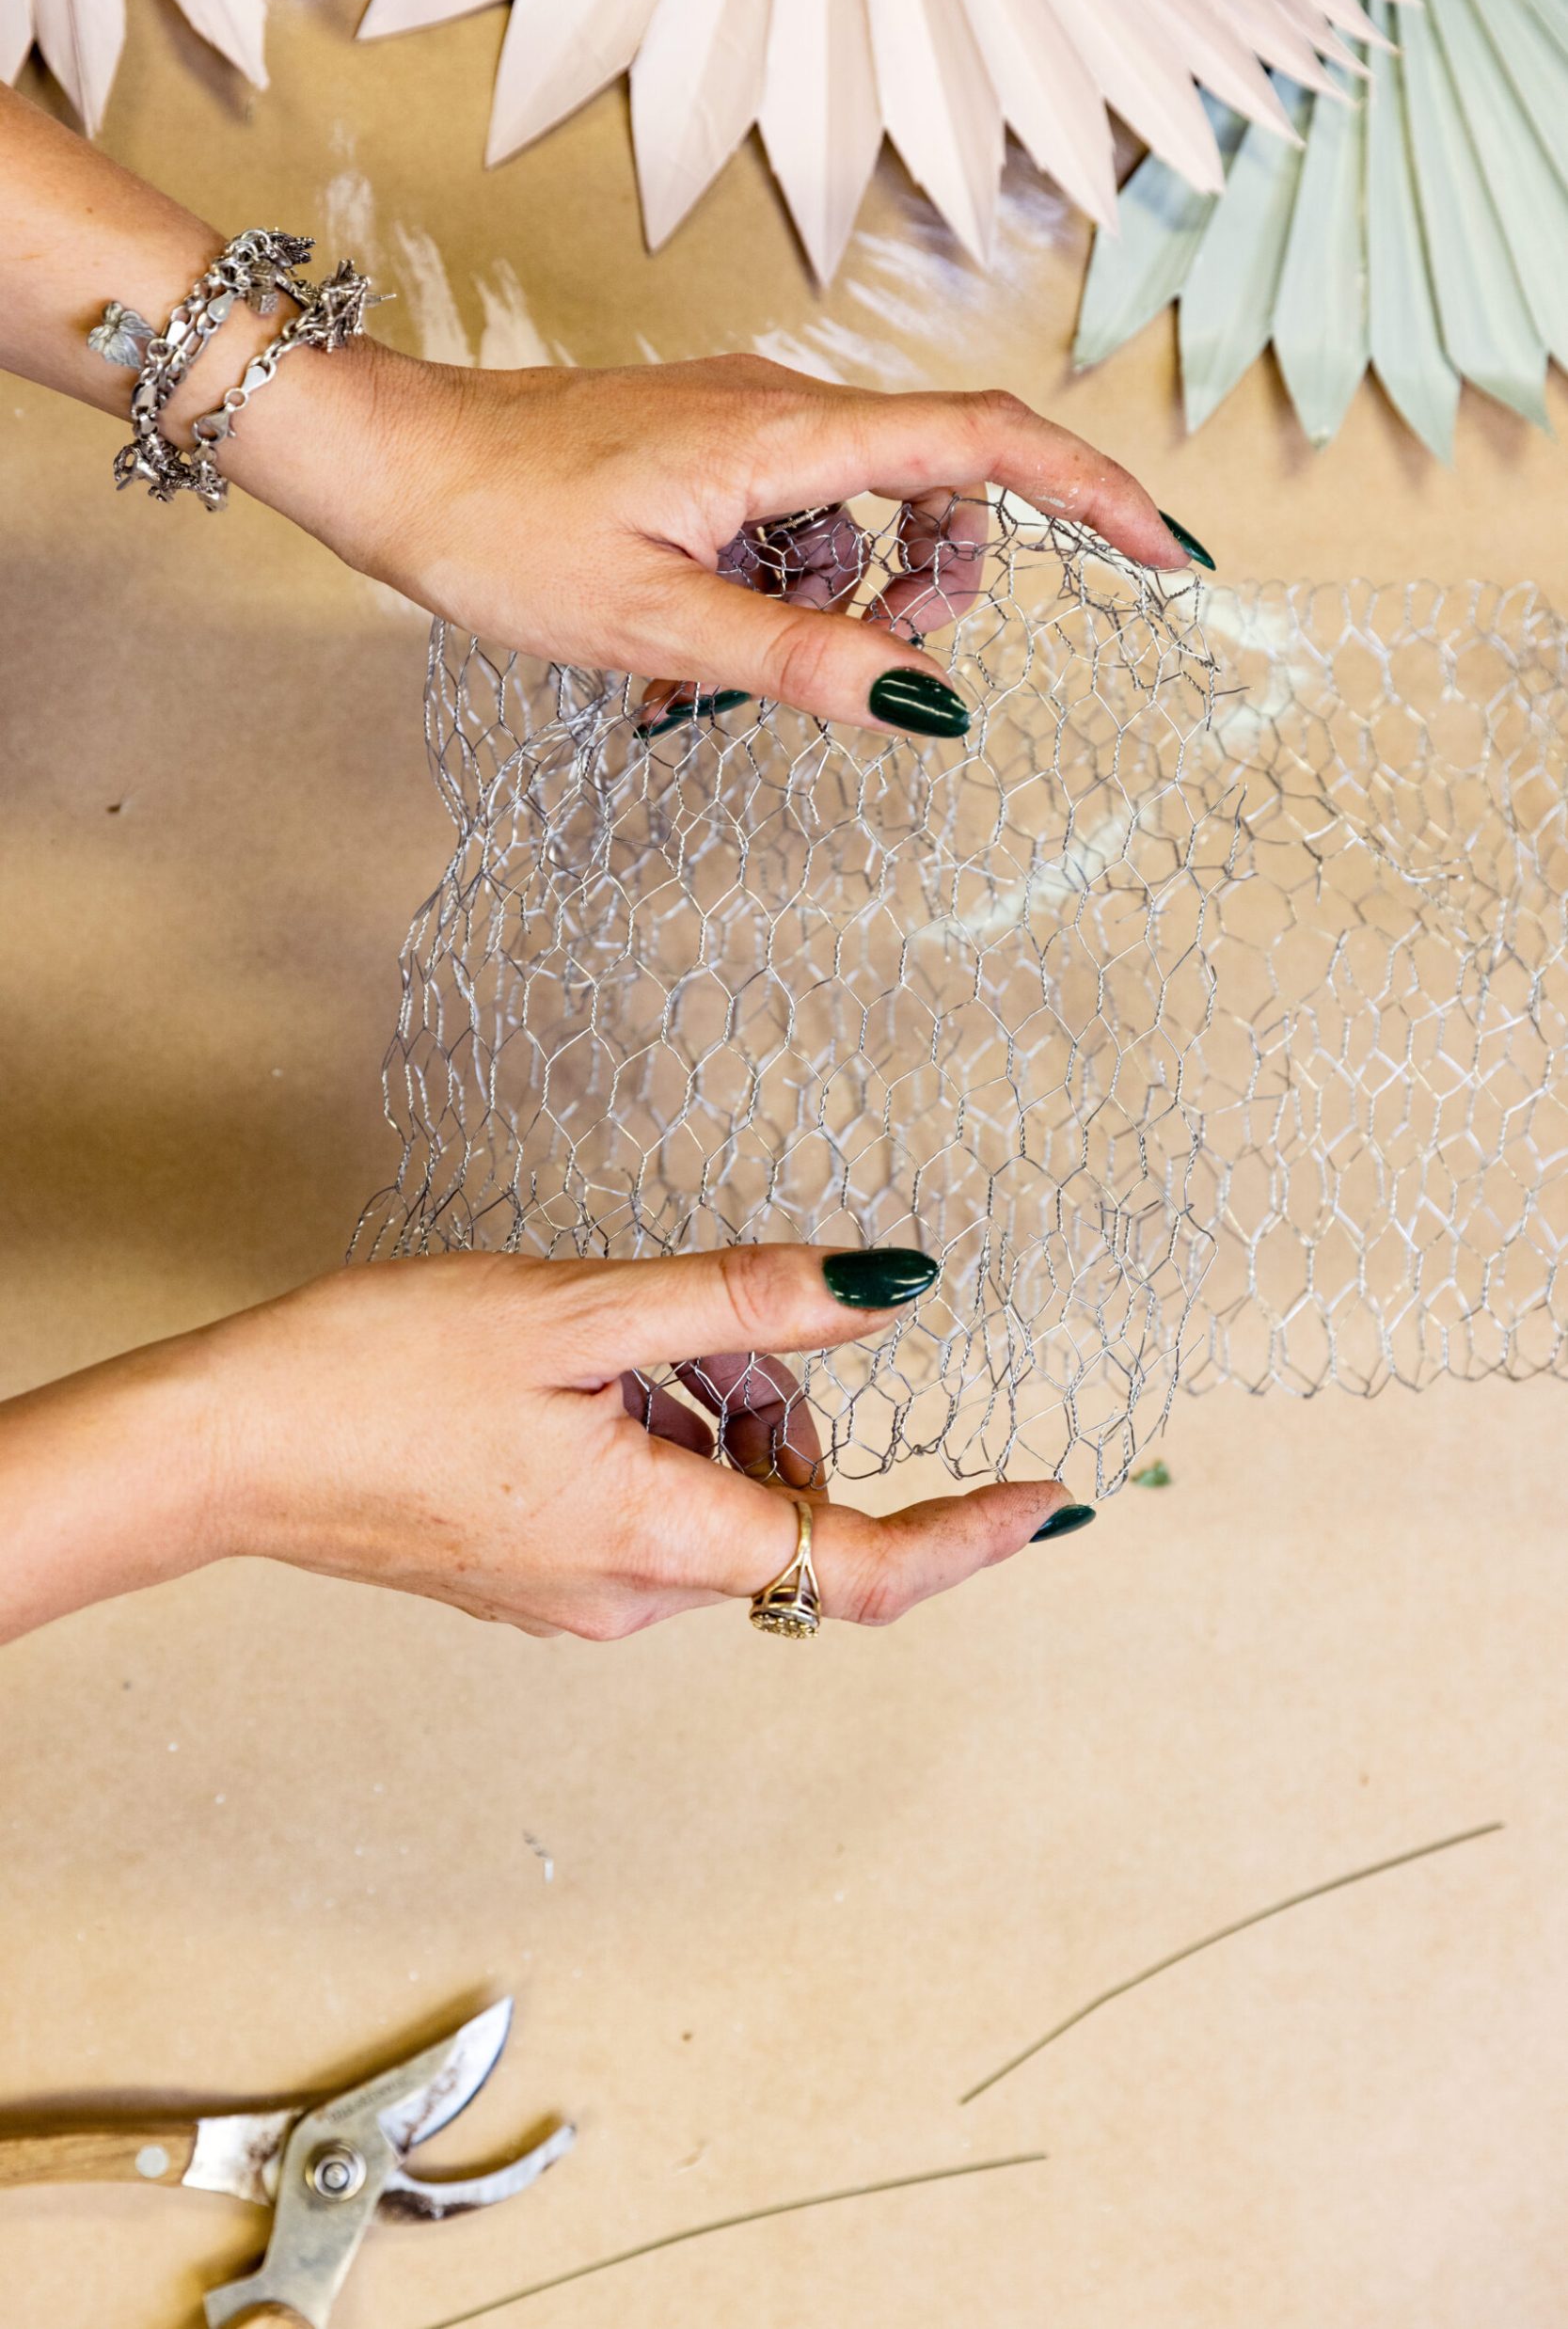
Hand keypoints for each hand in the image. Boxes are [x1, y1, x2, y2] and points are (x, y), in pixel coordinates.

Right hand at [0, 1249, 1078, 1643]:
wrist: (224, 1443)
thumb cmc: (376, 1374)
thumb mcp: (579, 1311)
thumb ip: (744, 1302)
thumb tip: (889, 1285)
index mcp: (655, 1541)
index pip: (861, 1570)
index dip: (972, 1538)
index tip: (1052, 1498)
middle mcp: (629, 1595)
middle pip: (782, 1511)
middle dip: (779, 1410)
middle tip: (699, 1319)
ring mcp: (579, 1594)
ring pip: (714, 1503)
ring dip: (707, 1410)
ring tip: (609, 1333)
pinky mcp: (537, 1572)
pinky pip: (648, 1507)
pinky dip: (652, 1433)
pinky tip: (577, 1370)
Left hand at [233, 345, 1199, 734]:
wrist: (392, 467)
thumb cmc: (500, 530)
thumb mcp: (653, 623)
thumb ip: (797, 662)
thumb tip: (929, 704)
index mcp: (784, 437)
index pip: (983, 443)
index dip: (1091, 493)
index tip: (1165, 554)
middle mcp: (781, 412)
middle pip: (938, 487)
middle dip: (935, 586)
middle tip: (865, 668)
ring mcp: (746, 432)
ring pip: (862, 521)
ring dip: (838, 606)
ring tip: (733, 667)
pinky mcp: (710, 457)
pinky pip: (794, 527)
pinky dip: (780, 594)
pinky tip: (700, 641)